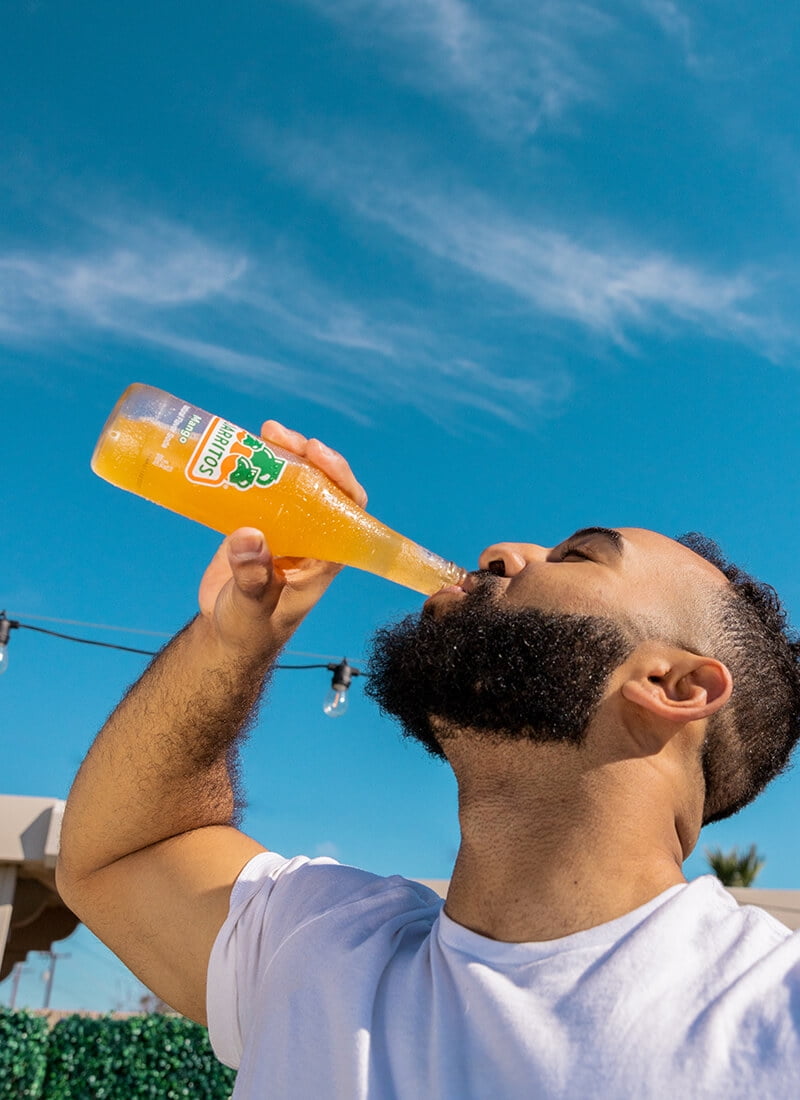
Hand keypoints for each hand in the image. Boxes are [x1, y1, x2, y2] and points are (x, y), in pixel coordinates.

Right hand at [197, 421, 367, 657]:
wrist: (226, 635)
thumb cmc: (250, 630)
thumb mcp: (252, 610)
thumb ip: (253, 580)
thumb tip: (250, 537)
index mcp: (324, 556)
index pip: (349, 509)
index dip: (340, 478)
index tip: (318, 456)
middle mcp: (310, 536)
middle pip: (322, 486)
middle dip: (309, 457)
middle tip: (284, 436)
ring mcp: (284, 527)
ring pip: (294, 481)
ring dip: (285, 454)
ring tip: (267, 431)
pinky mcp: (257, 523)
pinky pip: (262, 488)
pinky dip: (256, 465)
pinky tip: (242, 445)